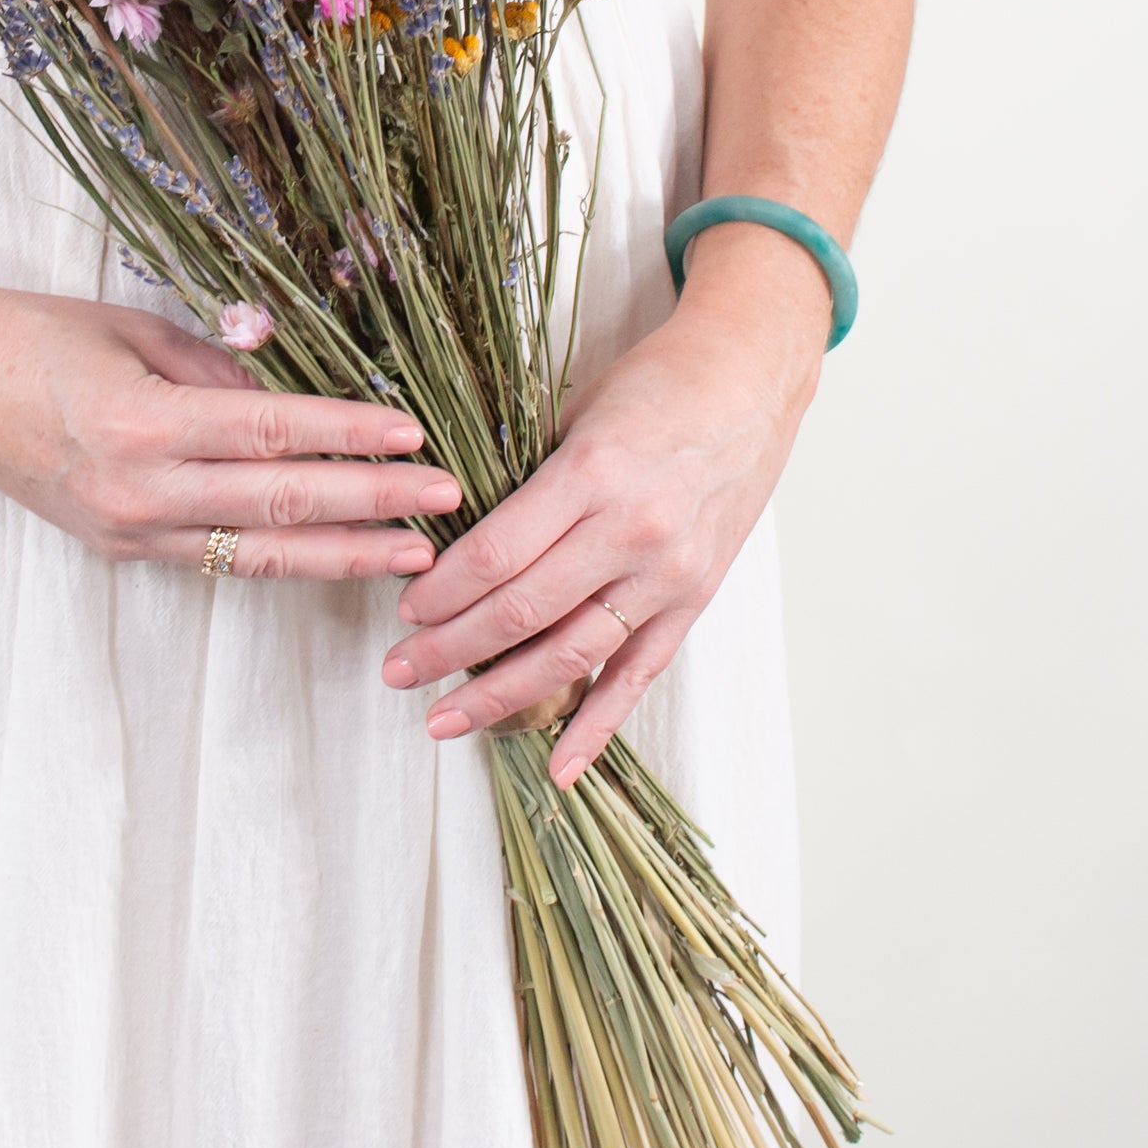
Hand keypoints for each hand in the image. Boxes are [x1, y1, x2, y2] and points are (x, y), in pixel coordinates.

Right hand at [0, 280, 461, 578]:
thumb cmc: (33, 337)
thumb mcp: (132, 328)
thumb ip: (217, 364)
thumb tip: (293, 389)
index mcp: (146, 422)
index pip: (276, 433)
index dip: (352, 437)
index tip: (417, 437)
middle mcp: (142, 489)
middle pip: (283, 503)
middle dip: (372, 505)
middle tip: (445, 501)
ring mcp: (131, 530)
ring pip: (260, 553)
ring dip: (342, 554)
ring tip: (411, 556)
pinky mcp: (123, 549)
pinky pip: (220, 559)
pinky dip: (283, 558)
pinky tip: (335, 556)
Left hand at [378, 224, 831, 784]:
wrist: (750, 381)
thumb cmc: (652, 384)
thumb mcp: (573, 411)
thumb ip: (521, 478)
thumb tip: (446, 536)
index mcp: (593, 472)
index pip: (497, 554)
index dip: (441, 592)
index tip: (403, 610)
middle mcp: (633, 530)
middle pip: (524, 612)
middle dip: (449, 650)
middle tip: (396, 672)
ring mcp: (669, 572)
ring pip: (572, 655)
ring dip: (500, 695)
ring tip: (443, 719)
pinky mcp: (695, 598)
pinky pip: (639, 674)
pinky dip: (597, 726)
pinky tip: (557, 766)